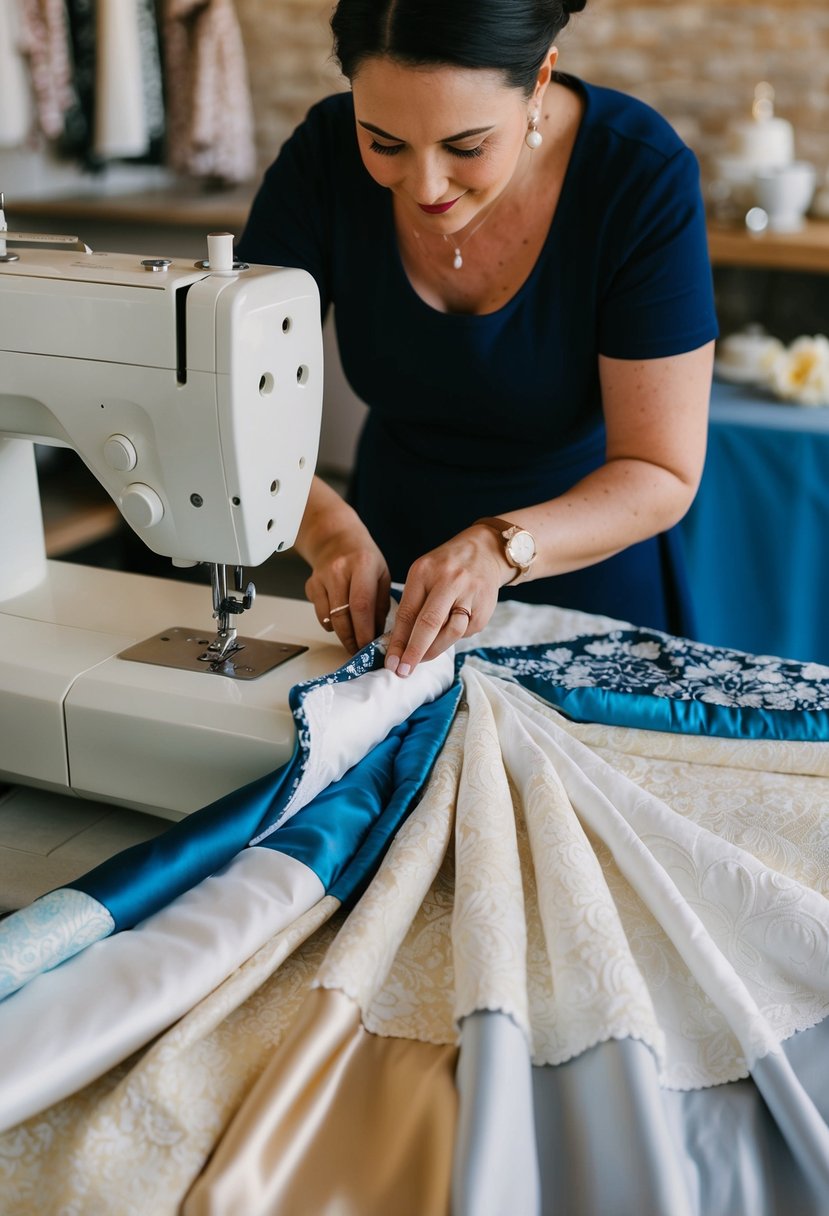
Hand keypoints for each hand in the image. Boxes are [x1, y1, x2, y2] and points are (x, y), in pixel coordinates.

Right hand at [305, 527, 390, 654]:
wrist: (336, 539)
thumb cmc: (363, 558)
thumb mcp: (382, 575)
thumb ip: (382, 604)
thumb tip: (380, 634)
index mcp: (363, 564)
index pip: (362, 605)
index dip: (364, 631)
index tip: (368, 646)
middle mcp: (339, 570)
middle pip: (342, 616)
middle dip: (352, 639)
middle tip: (360, 650)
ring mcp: (321, 578)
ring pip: (329, 619)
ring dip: (342, 635)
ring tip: (354, 639)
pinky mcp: (311, 586)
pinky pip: (320, 615)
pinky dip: (331, 623)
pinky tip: (342, 619)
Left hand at [384, 526, 509, 676]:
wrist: (484, 551)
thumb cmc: (445, 569)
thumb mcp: (423, 576)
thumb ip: (412, 605)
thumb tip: (399, 644)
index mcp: (424, 571)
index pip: (407, 613)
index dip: (397, 641)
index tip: (390, 662)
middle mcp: (448, 580)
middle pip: (428, 624)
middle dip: (414, 652)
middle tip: (403, 672)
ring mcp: (469, 593)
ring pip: (450, 632)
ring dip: (434, 650)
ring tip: (423, 657)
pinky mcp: (485, 608)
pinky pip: (465, 632)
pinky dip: (453, 638)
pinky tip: (449, 632)